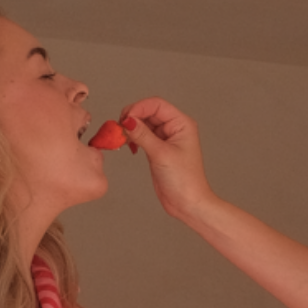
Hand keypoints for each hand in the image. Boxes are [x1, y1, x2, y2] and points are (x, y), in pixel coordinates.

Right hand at [120, 97, 213, 220]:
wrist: (187, 203)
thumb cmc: (184, 180)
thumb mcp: (161, 154)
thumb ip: (143, 135)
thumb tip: (128, 121)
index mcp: (182, 124)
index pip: (156, 105)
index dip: (139, 108)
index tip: (125, 119)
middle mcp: (174, 128)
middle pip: (148, 112)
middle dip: (132, 118)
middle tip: (120, 129)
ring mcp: (165, 138)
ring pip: (143, 124)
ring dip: (131, 128)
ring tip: (122, 138)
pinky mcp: (157, 149)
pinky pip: (141, 136)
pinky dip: (132, 138)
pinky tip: (128, 145)